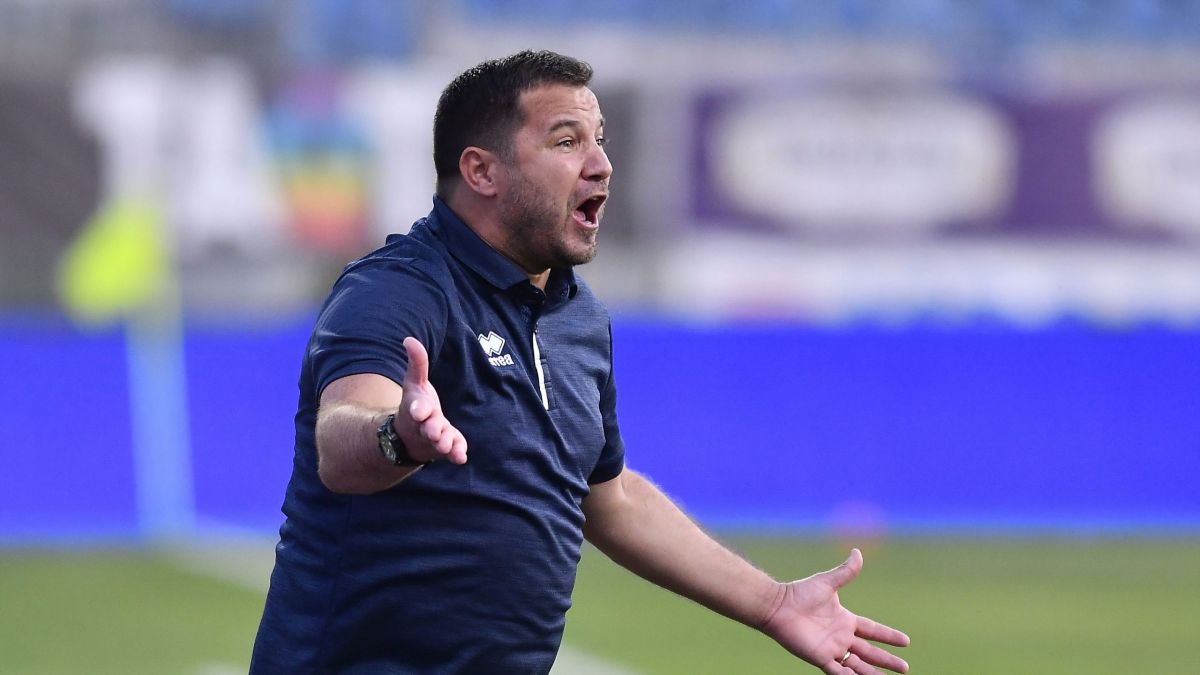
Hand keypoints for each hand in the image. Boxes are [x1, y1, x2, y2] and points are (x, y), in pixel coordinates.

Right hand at [394, 337, 467, 464]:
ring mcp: (435, 440)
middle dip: (432, 429)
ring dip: (443, 442)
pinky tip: (460, 457)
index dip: (418, 409)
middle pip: (428, 428)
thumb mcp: (414, 384)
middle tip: (434, 430)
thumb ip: (417, 364)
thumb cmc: (415, 406)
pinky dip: (455, 454)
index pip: (416, 409)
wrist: (411, 437)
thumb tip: (409, 339)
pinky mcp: (446, 448)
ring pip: (440, 443)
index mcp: (416, 410)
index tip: (419, 410)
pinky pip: (451, 453)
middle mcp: (424, 427)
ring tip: (446, 443)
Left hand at [762, 549, 908, 673]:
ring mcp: (831, 649)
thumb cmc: (800, 593)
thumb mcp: (827, 582)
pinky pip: (838, 672)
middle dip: (887, 660)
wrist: (778, 606)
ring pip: (857, 666)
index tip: (906, 641)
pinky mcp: (820, 658)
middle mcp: (841, 636)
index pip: (873, 631)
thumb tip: (858, 552)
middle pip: (870, 652)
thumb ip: (845, 571)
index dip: (888, 636)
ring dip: (872, 673)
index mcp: (845, 620)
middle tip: (905, 668)